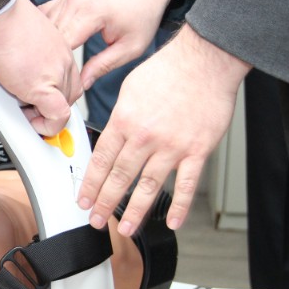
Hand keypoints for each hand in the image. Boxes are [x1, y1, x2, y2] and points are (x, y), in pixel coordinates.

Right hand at [0, 0, 81, 135]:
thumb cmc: (0, 15)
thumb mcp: (22, 30)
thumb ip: (25, 47)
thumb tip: (13, 57)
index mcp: (59, 44)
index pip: (69, 76)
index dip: (55, 92)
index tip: (39, 99)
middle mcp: (62, 58)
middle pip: (70, 93)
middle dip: (50, 106)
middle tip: (29, 108)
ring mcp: (55, 72)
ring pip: (64, 105)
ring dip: (45, 115)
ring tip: (24, 111)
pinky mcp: (42, 86)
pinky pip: (57, 115)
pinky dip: (47, 125)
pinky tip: (31, 120)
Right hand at [41, 0, 177, 88]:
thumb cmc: (143, 12)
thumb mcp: (131, 47)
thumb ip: (104, 65)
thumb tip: (81, 83)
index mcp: (92, 12)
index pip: (63, 46)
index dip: (60, 66)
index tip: (65, 81)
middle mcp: (75, 0)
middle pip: (50, 38)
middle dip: (52, 58)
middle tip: (58, 76)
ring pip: (45, 28)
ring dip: (47, 45)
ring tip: (55, 62)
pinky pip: (47, 16)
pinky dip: (47, 32)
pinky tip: (53, 44)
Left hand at [77, 24, 249, 235]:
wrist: (205, 59)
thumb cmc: (168, 69)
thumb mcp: (128, 89)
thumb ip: (118, 117)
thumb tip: (108, 136)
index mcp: (125, 120)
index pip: (101, 160)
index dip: (90, 184)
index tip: (83, 200)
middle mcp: (145, 136)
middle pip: (120, 177)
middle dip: (104, 202)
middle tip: (95, 220)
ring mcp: (172, 146)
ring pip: (149, 186)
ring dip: (134, 210)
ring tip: (125, 228)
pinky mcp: (198, 150)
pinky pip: (187, 184)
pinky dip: (180, 206)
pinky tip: (171, 222)